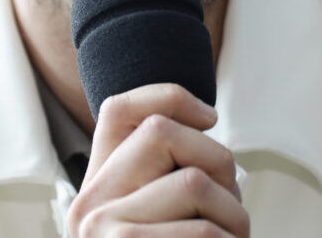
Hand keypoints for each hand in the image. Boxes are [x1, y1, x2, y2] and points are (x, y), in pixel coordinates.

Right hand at [65, 83, 249, 236]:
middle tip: (233, 205)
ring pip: (193, 181)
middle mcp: (87, 206)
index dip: (169, 96)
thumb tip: (202, 118)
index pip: (118, 111)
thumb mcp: (165, 218)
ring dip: (234, 214)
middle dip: (217, 160)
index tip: (209, 117)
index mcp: (96, 192)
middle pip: (162, 132)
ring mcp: (101, 230)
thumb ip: (167, 179)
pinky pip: (204, 229)